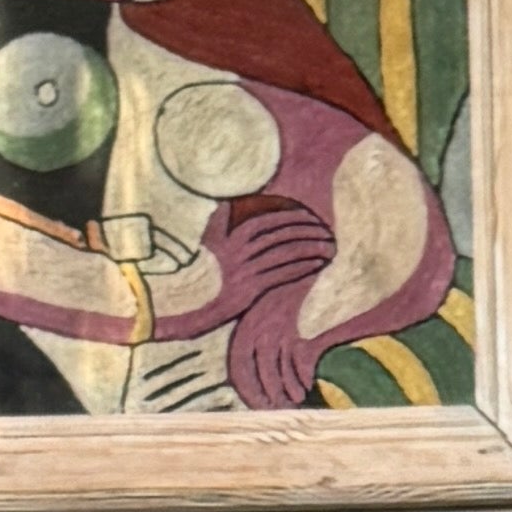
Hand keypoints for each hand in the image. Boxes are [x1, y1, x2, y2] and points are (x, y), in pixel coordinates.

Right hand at [209, 196, 339, 408]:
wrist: (184, 308)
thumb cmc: (196, 275)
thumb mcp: (204, 245)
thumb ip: (216, 223)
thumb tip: (227, 204)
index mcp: (228, 238)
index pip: (265, 220)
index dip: (288, 215)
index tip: (306, 214)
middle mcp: (238, 253)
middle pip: (279, 235)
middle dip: (305, 230)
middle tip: (324, 229)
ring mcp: (245, 272)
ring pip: (284, 254)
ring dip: (309, 247)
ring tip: (328, 245)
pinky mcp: (252, 292)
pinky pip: (283, 275)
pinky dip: (302, 267)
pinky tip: (316, 264)